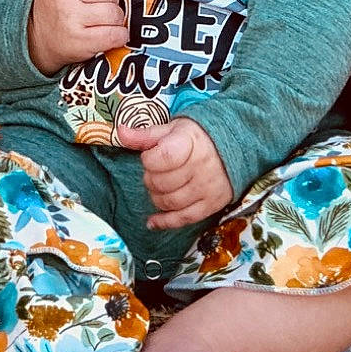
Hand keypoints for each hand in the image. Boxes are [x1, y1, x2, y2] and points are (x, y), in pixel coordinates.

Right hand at [28, 0, 128, 74]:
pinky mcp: (81, 41)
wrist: (37, 38)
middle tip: (97, 5)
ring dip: (114, 19)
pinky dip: (118, 36)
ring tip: (100, 21)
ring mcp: (72, 19)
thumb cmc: (56, 3)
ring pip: (116, 13)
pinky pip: (116, 35)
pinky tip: (107, 34)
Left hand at [113, 117, 232, 230]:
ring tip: (160, 187)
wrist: (230, 148)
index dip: (149, 160)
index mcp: (190, 142)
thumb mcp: (170, 130)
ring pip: (170, 202)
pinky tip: (152, 221)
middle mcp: (201, 166)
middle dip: (151, 179)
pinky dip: (165, 222)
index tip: (152, 156)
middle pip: (162, 183)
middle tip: (155, 172)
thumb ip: (144, 135)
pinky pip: (184, 219)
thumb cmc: (195, 138)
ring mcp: (207, 187)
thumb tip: (120, 132)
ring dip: (156, 197)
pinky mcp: (212, 204)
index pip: (161, 158)